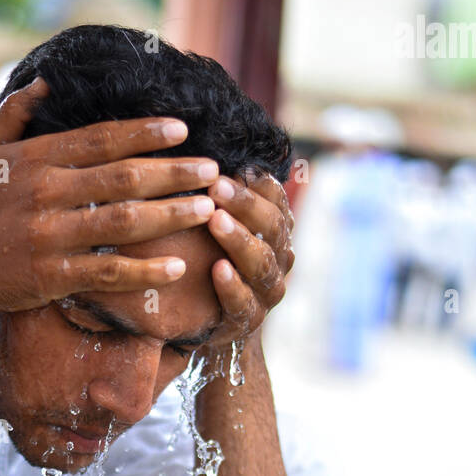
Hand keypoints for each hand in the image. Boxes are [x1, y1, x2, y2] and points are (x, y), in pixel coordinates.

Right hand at [0, 78, 220, 324]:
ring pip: (123, 222)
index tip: (183, 129)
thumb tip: (42, 82)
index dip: (145, 133)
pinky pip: (108, 271)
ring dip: (171, 214)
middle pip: (124, 177)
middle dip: (174, 172)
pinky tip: (177, 267)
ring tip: (208, 208)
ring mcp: (50, 236)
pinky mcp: (52, 276)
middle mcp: (46, 193)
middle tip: (214, 170)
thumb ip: (12, 115)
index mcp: (35, 160)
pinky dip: (144, 270)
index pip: (101, 139)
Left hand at [200, 172, 294, 351]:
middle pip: (272, 226)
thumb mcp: (213, 225)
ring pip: (261, 262)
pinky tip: (217, 268)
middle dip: (245, 205)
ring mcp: (266, 291)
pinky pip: (243, 301)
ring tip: (216, 221)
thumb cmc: (208, 260)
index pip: (276, 199)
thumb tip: (197, 152)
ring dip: (239, 239)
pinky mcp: (247, 320)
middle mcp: (278, 257)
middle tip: (216, 187)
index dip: (257, 184)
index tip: (233, 168)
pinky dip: (232, 285)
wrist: (210, 323)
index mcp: (274, 229)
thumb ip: (217, 198)